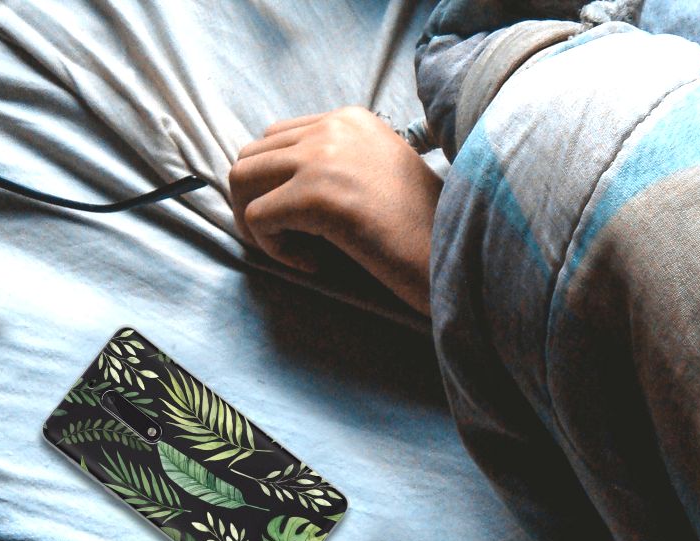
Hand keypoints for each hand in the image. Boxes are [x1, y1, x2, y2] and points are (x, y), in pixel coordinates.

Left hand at [229, 106, 442, 314]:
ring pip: (241, 180)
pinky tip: (312, 263)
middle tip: (283, 240)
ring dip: (255, 222)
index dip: (272, 184)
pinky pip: (257, 218)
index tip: (299, 221)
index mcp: (350, 118)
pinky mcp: (316, 196)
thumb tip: (275, 186)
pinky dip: (273, 249)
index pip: (274, 138)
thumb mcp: (380, 173)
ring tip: (291, 250)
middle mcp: (333, 126)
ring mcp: (323, 158)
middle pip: (250, 155)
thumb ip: (336, 164)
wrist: (458, 253)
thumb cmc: (424, 228)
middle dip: (253, 202)